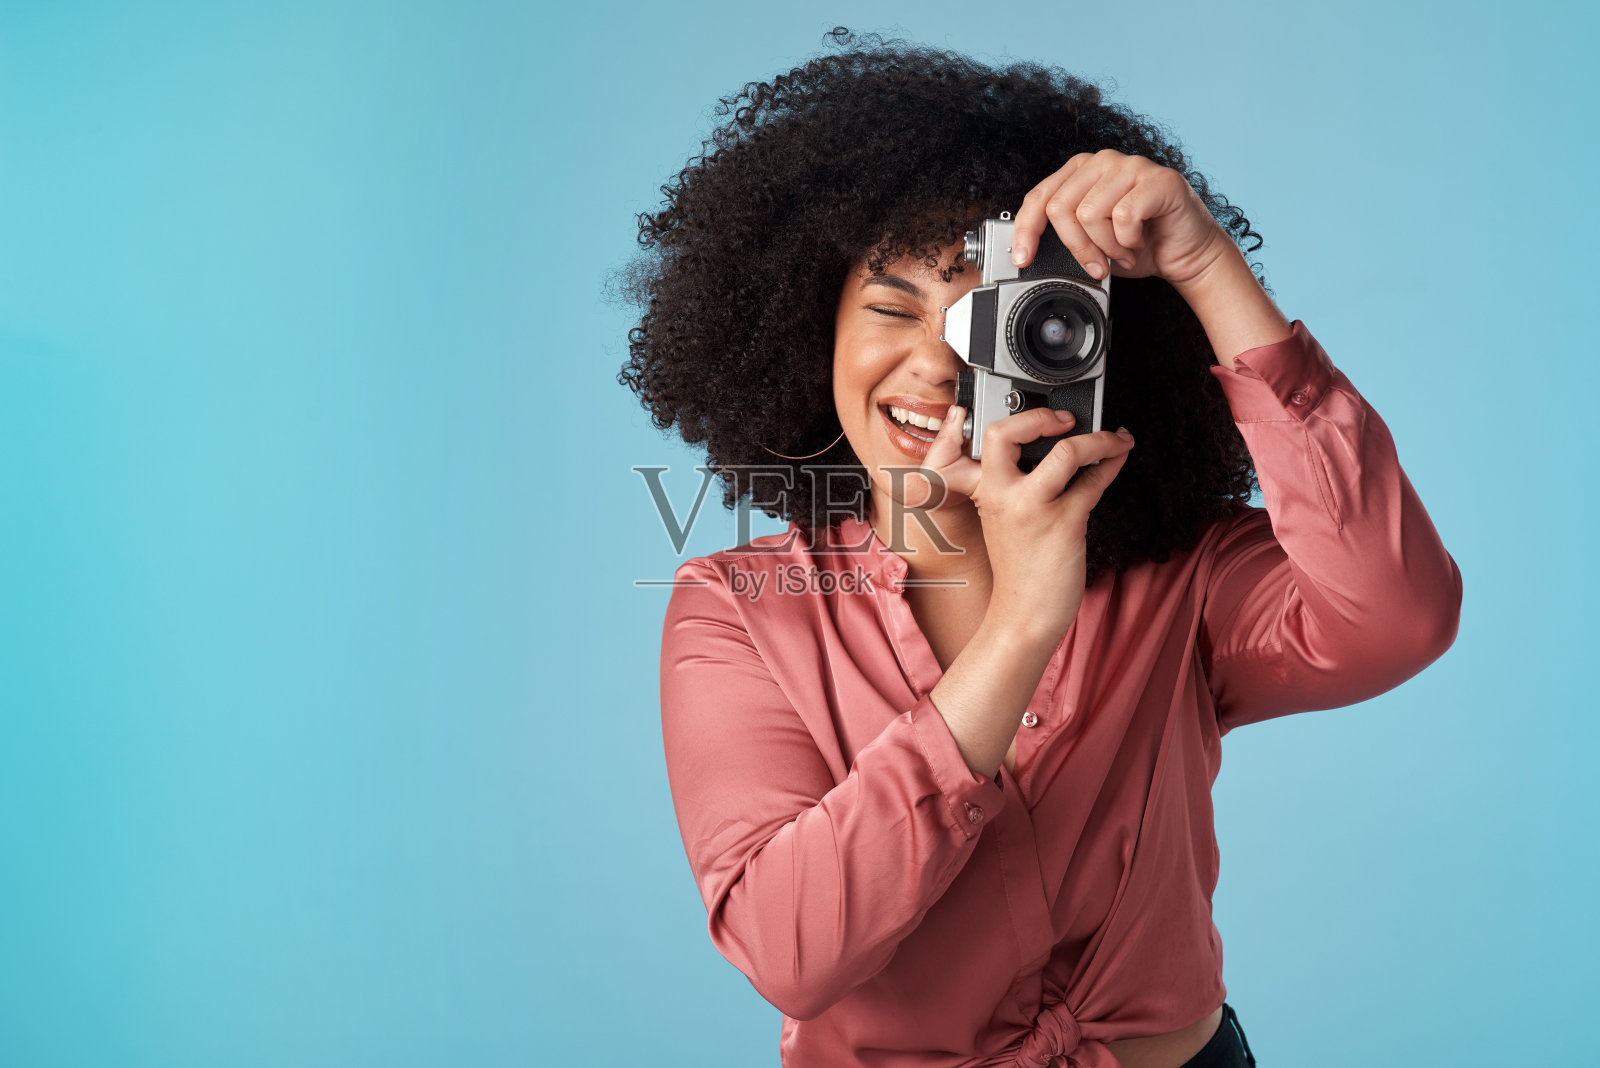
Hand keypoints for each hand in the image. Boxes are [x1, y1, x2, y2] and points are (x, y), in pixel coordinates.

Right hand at [921, 405, 1134, 641]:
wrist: (1024, 614)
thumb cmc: (1020, 569)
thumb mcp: (1005, 519)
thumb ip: (1020, 485)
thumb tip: (1058, 450)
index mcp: (985, 491)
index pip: (986, 439)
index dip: (1015, 419)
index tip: (1040, 412)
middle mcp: (1002, 494)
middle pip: (1006, 432)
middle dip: (1040, 416)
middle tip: (1065, 420)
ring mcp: (1033, 507)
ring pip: (1066, 452)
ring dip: (1099, 439)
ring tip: (1116, 437)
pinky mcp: (1064, 523)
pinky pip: (1094, 481)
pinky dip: (1112, 463)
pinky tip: (1119, 458)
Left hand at [1008, 149, 1233, 288]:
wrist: (1188, 254)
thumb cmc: (1141, 245)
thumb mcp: (1092, 242)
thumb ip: (1064, 236)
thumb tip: (1028, 252)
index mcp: (1081, 172)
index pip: (1039, 197)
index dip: (1025, 230)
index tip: (1023, 259)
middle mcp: (1102, 161)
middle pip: (1060, 208)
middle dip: (1076, 248)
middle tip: (1098, 265)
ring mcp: (1131, 165)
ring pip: (1089, 214)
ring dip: (1107, 247)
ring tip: (1124, 251)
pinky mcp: (1158, 179)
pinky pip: (1123, 216)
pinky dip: (1128, 242)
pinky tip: (1140, 242)